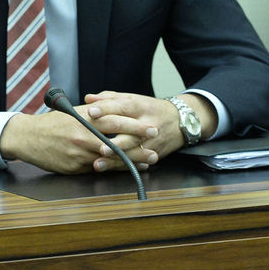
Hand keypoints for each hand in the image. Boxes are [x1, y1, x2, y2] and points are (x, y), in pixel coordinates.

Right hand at [0, 109, 147, 173]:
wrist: (27, 137)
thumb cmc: (50, 124)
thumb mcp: (71, 113)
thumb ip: (92, 115)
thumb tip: (113, 112)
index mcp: (84, 119)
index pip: (115, 120)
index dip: (135, 125)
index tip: (150, 127)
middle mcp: (84, 135)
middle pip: (117, 140)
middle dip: (139, 144)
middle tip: (156, 145)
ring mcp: (80, 153)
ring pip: (111, 158)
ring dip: (132, 159)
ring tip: (149, 160)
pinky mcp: (75, 167)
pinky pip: (100, 169)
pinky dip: (115, 169)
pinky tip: (127, 169)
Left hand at [83, 91, 214, 169]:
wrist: (180, 121)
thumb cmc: (150, 109)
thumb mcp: (132, 99)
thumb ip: (109, 99)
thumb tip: (88, 99)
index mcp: (139, 106)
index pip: (121, 106)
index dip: (106, 109)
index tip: (91, 112)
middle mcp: (146, 123)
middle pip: (129, 131)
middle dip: (112, 139)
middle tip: (97, 146)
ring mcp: (151, 140)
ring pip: (132, 150)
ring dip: (115, 158)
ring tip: (98, 163)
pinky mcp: (154, 153)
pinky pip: (138, 161)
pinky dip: (124, 166)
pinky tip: (112, 170)